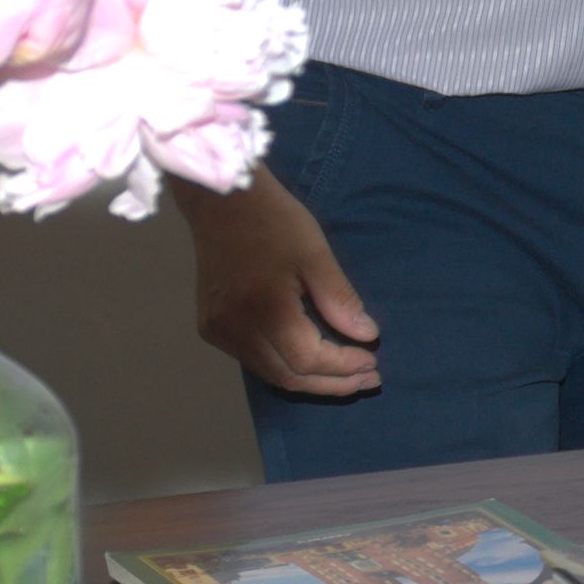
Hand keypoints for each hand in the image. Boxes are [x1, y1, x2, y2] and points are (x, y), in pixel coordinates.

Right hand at [186, 174, 379, 396]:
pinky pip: (252, 359)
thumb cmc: (274, 220)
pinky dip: (283, 364)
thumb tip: (366, 336)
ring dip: (309, 378)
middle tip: (368, 378)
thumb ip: (340, 299)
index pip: (308, 360)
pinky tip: (308, 358)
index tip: (373, 364)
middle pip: (288, 376)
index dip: (344, 368)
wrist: (221, 200)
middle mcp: (234, 329)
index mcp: (263, 310)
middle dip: (332, 383)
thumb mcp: (316, 254)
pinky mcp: (210, 326)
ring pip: (269, 373)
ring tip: (346, 375)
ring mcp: (218, 330)